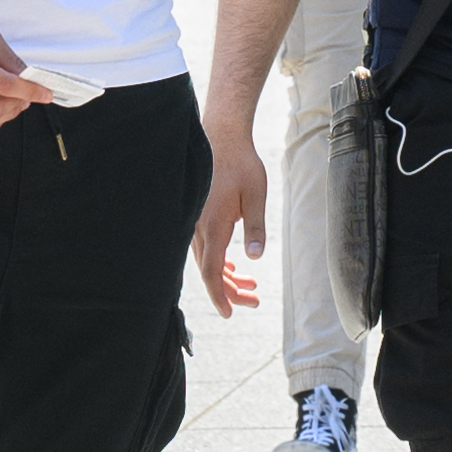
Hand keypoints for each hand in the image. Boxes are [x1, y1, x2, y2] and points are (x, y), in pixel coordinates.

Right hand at [189, 133, 265, 315]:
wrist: (222, 138)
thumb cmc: (240, 165)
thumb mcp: (255, 195)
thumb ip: (255, 228)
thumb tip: (255, 258)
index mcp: (212, 226)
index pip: (212, 272)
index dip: (220, 295)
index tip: (230, 313)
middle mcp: (199, 228)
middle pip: (210, 271)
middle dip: (230, 291)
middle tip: (253, 302)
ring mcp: (196, 222)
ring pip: (208, 261)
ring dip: (228, 277)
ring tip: (251, 289)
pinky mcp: (198, 216)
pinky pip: (206, 248)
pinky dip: (220, 262)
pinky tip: (236, 268)